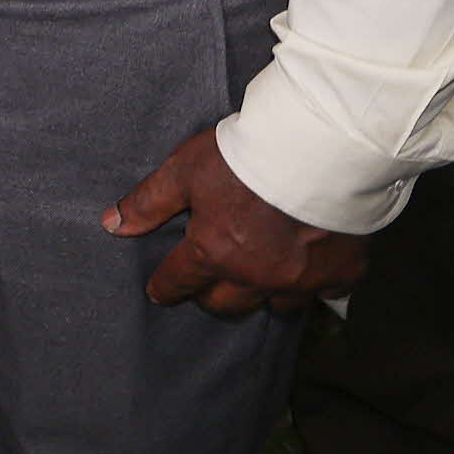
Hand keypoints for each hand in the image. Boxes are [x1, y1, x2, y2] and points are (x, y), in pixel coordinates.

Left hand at [104, 128, 368, 316]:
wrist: (320, 148)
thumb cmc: (246, 155)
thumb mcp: (184, 170)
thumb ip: (149, 201)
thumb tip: (112, 224)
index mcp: (215, 252)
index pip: (179, 280)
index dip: (165, 287)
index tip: (159, 293)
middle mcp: (256, 276)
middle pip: (225, 303)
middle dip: (210, 296)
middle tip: (205, 287)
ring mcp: (301, 279)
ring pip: (275, 304)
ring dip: (262, 295)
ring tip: (257, 282)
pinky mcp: (342, 272)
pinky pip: (324, 293)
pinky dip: (315, 286)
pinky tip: (310, 275)